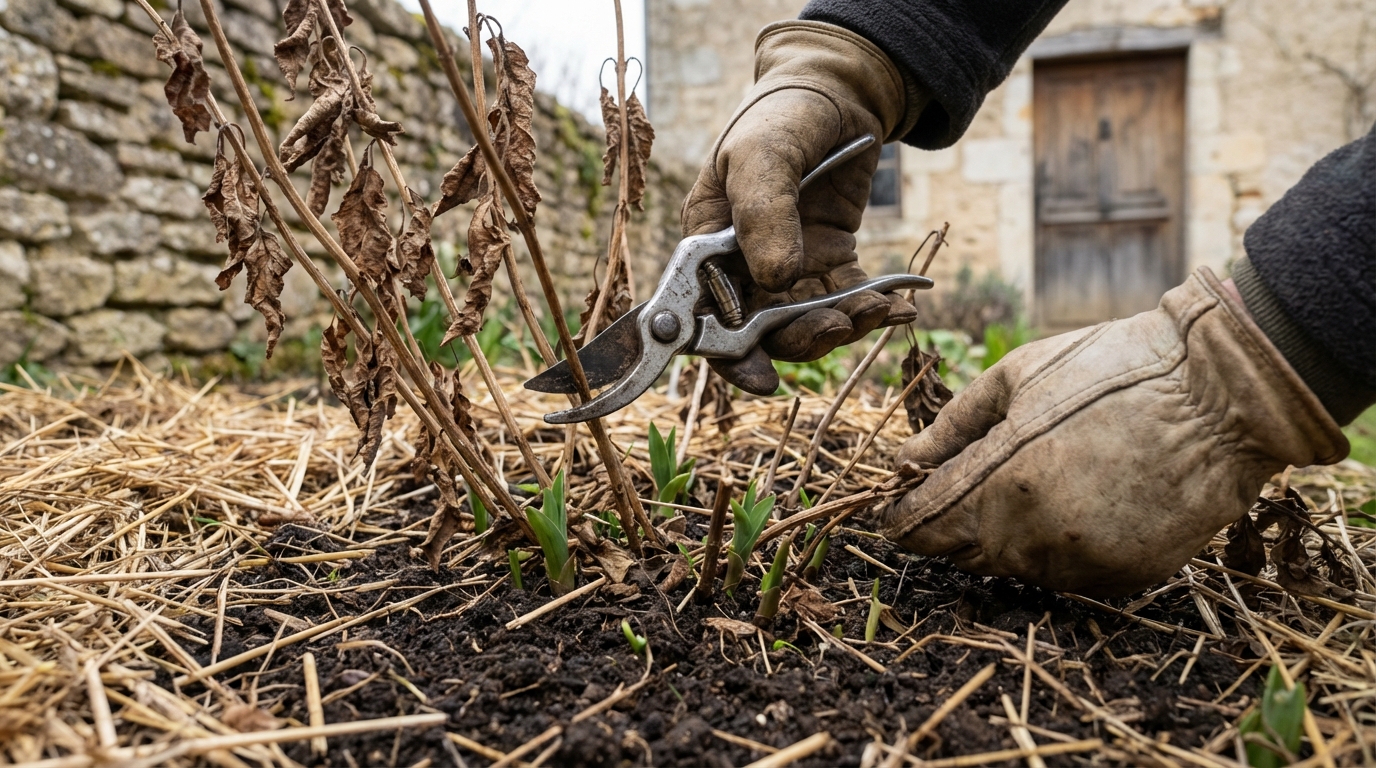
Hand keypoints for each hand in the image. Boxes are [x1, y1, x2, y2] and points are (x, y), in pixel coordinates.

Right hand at [681, 20, 920, 394]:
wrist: (839, 93)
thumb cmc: (784, 116)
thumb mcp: (763, 154)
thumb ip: (764, 213)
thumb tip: (775, 279)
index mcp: (707, 244)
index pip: (705, 313)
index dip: (726, 353)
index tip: (760, 378)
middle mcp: (743, 265)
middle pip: (759, 329)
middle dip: (799, 339)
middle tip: (836, 329)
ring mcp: (789, 268)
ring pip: (806, 322)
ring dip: (839, 327)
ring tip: (874, 313)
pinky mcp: (832, 264)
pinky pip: (847, 300)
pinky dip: (871, 309)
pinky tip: (899, 306)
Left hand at [878, 269, 1347, 597]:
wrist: (1222, 393)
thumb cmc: (1114, 369)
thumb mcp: (1017, 377)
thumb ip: (951, 428)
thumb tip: (903, 462)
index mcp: (1002, 480)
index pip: (924, 526)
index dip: (902, 519)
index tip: (895, 509)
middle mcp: (1038, 534)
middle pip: (965, 552)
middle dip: (957, 523)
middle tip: (978, 480)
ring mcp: (1085, 562)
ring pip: (1017, 567)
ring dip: (1011, 537)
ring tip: (1046, 478)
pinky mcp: (1127, 577)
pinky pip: (1070, 575)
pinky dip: (1062, 549)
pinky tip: (1085, 501)